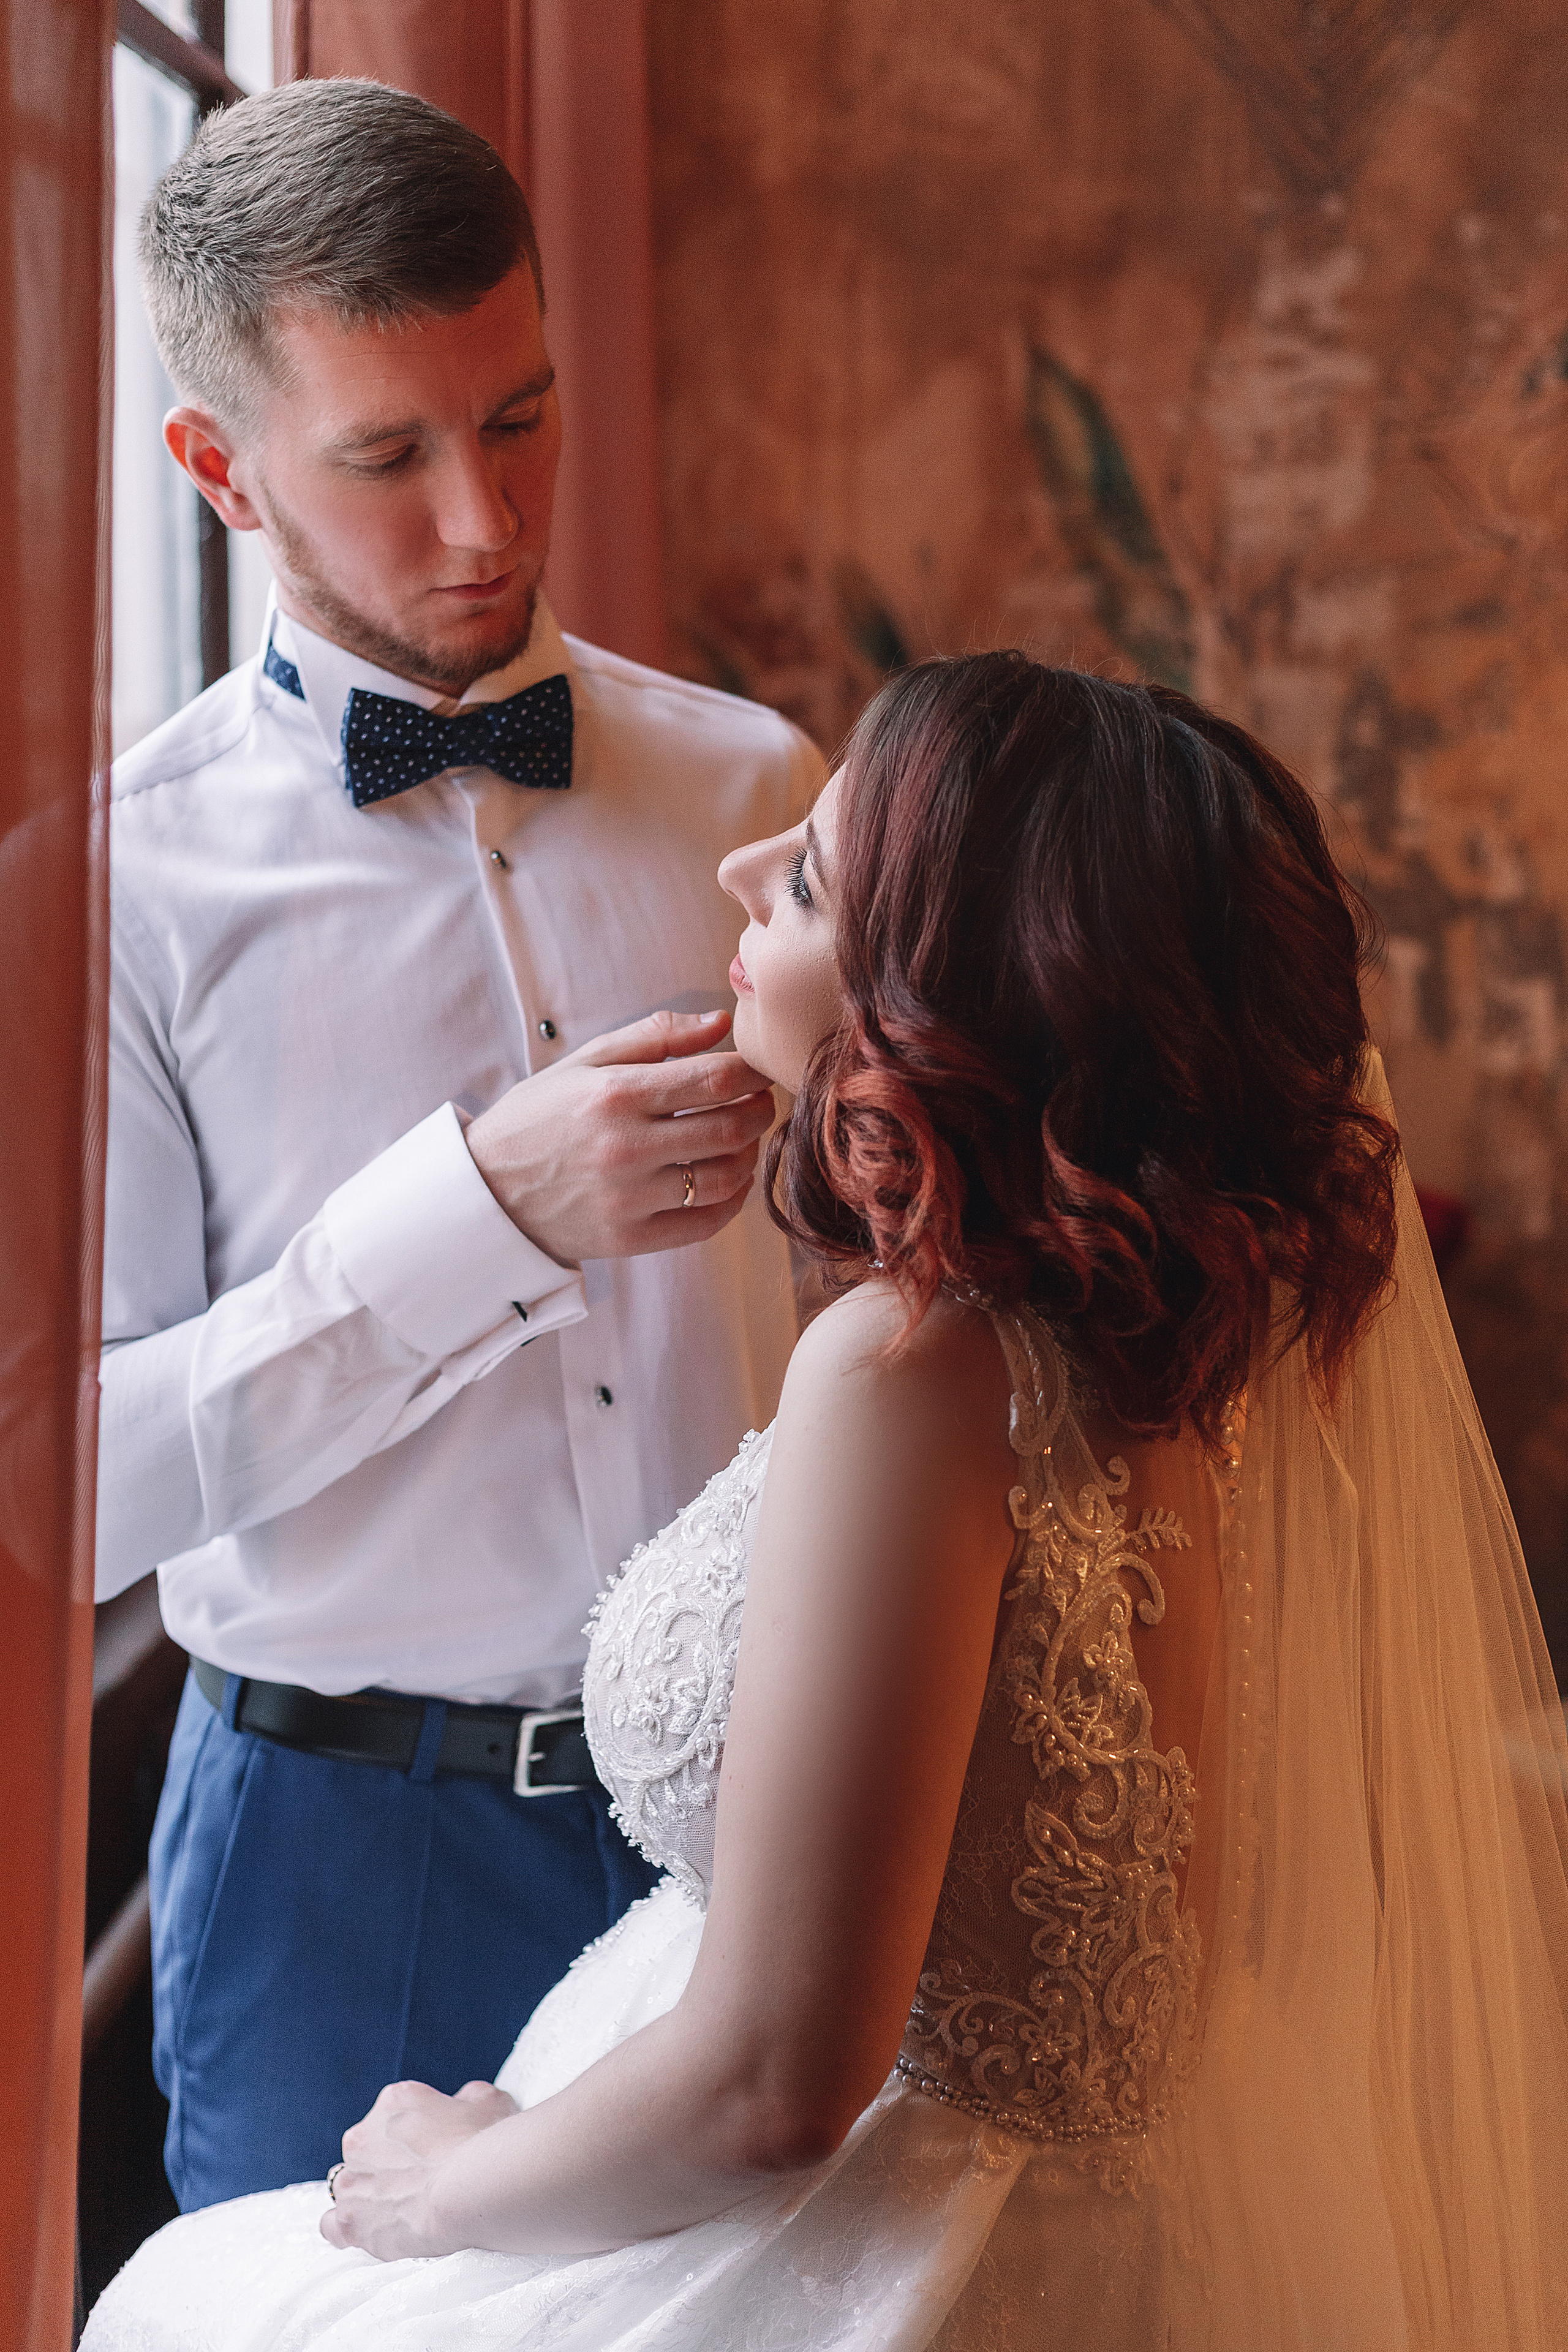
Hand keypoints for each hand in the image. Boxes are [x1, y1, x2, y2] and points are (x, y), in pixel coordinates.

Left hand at [320, 2078, 517, 2259]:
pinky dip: (346, 2227)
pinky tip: (368, 2230)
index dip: (420, 2136)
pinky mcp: (351, 2221)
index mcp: (394, 2101)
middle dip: (391, 2164)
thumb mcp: (488, 2100)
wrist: (472, 2189)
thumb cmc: (485, 2143)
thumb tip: (463, 2102)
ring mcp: (352, 2180)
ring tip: (400, 2210)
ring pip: (350, 2186)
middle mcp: (364, 2135)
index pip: (397, 2115)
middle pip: (370, 2150)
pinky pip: (333, 2225)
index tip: (438, 2152)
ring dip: (369, 2195)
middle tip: (424, 2181)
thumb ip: (467, 2098)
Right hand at [464, 1008, 776, 1263]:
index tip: (756, 1069)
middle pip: (730, 1128)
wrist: (486, 1190)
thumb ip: (654, 1036)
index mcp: (615, 1095)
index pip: (715, 1080)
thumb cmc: (537, 1118)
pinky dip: (732, 1201)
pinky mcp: (630, 1239)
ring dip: (749, 1154)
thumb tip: (719, 1023)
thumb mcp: (584, 1063)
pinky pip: (705, 1223)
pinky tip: (729, 1179)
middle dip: (759, 1110)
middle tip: (760, 1101)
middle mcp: (625, 1147)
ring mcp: (629, 1198)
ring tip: (744, 1138)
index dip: (751, 1073)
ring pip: (724, 1177)